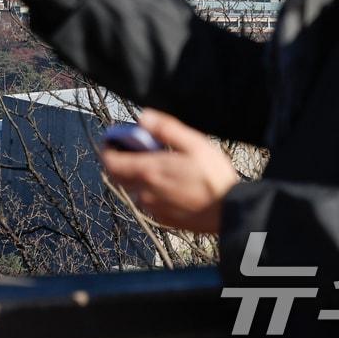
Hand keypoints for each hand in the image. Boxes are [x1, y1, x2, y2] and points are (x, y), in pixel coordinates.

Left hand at [100, 109, 238, 234]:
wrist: (231, 213)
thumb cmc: (215, 178)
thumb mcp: (194, 144)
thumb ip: (166, 129)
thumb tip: (144, 117)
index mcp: (149, 171)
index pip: (111, 162)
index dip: (108, 149)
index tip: (113, 140)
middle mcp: (145, 192)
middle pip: (118, 176)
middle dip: (120, 161)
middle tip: (135, 149)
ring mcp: (153, 209)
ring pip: (133, 190)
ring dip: (137, 177)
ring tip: (158, 166)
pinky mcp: (163, 220)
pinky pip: (148, 204)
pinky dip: (150, 192)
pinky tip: (170, 186)